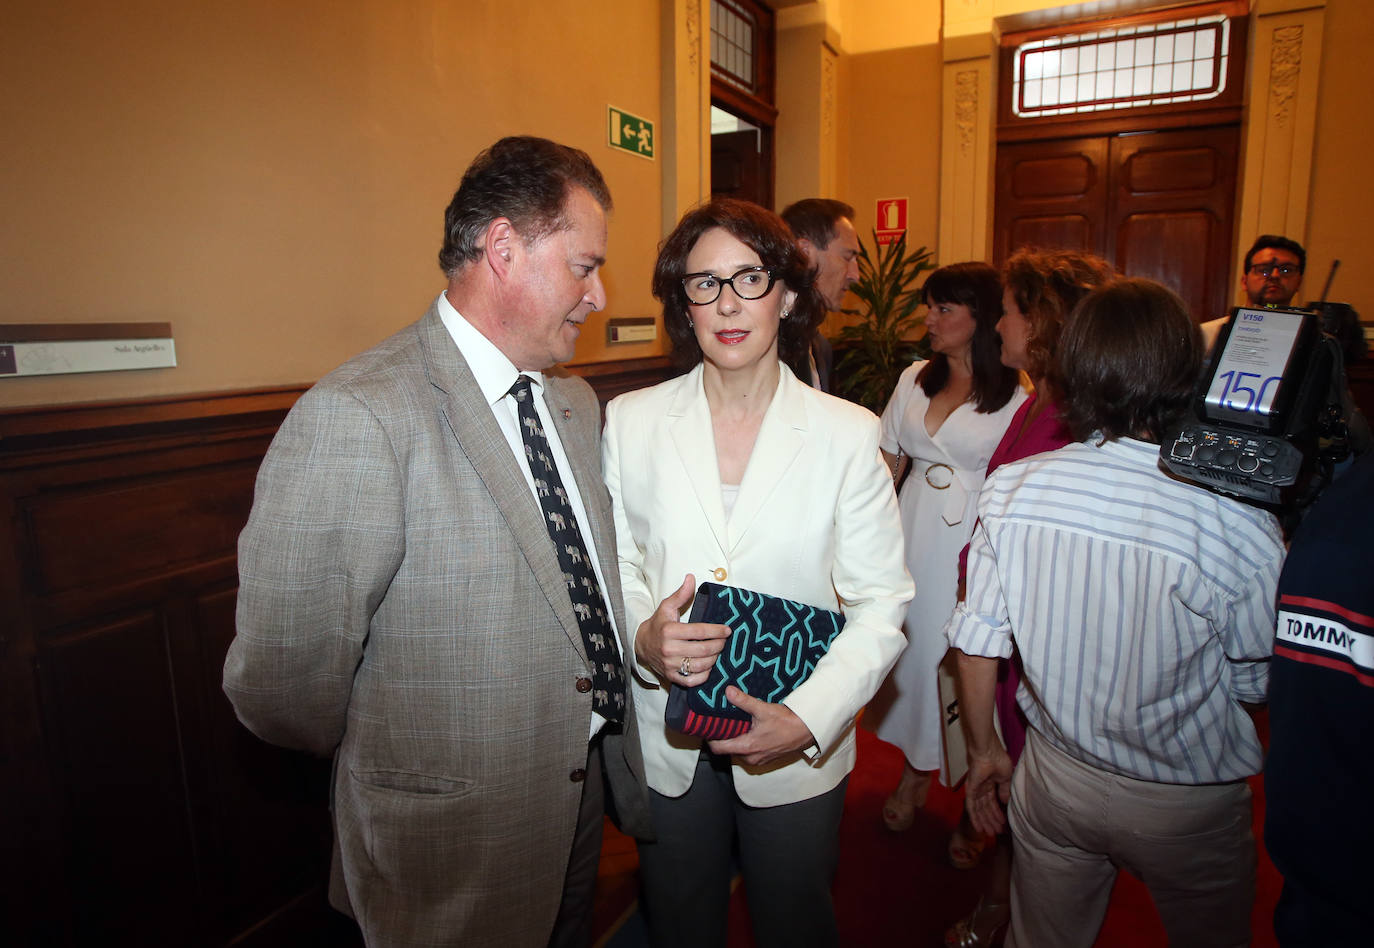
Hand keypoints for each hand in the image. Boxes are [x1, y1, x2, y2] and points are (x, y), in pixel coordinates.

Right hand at [634, 573, 729, 687]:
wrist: (642, 644)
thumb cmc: (658, 625)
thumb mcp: (667, 607)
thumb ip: (681, 594)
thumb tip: (691, 578)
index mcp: (669, 631)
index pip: (699, 632)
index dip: (716, 631)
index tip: (727, 630)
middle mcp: (669, 649)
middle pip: (703, 650)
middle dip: (719, 645)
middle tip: (724, 641)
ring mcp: (670, 665)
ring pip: (700, 665)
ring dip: (714, 659)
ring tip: (718, 651)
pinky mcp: (671, 676)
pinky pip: (692, 680)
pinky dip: (704, 675)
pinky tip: (708, 665)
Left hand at [707, 686, 815, 765]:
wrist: (807, 731)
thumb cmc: (787, 722)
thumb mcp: (763, 709)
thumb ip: (744, 701)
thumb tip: (728, 691)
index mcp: (747, 747)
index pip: (718, 748)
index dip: (710, 738)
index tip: (708, 727)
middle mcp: (750, 758)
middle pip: (727, 750)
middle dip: (723, 738)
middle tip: (720, 722)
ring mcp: (758, 760)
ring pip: (738, 752)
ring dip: (735, 741)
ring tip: (734, 725)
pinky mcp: (766, 758)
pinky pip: (749, 754)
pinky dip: (746, 744)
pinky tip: (749, 731)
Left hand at [964, 743, 1012, 835]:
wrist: (987, 751)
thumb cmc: (998, 760)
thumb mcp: (1006, 777)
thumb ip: (1004, 790)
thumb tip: (1005, 802)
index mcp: (991, 783)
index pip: (992, 802)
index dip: (997, 813)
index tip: (1003, 824)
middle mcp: (982, 788)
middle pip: (985, 808)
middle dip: (991, 820)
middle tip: (996, 833)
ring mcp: (975, 789)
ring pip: (979, 810)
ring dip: (984, 822)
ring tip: (990, 833)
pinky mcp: (969, 790)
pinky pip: (971, 807)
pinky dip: (974, 818)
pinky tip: (979, 827)